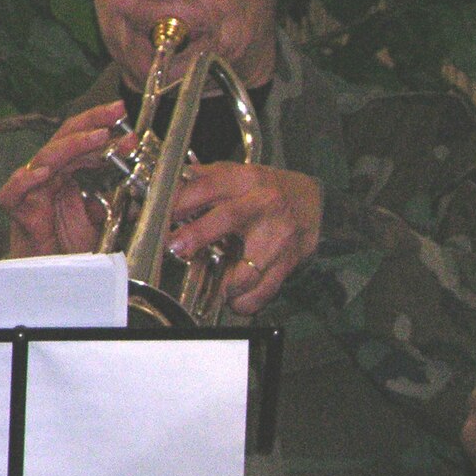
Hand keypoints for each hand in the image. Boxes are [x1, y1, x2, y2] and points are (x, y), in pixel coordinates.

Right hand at [0, 101, 132, 257]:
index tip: (124, 116)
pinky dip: (25, 180)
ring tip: (98, 136)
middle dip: (91, 123)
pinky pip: (13, 193)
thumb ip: (114, 196)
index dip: (102, 127)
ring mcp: (32, 193)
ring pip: (45, 158)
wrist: (55, 279)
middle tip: (116, 111)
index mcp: (67, 175)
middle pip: (64, 140)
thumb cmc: (72, 249)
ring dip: (72, 145)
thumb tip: (135, 175)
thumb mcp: (104, 217)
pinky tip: (43, 172)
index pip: (82, 142)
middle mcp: (49, 178)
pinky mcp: (19, 213)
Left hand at [167, 161, 321, 313]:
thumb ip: (202, 180)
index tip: (162, 217)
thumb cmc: (269, 190)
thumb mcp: (238, 174)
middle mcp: (264, 205)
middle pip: (229, 218)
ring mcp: (278, 235)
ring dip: (226, 284)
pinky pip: (265, 289)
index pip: (208, 187)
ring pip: (249, 267)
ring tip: (217, 288)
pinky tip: (236, 300)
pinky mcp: (288, 260)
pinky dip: (246, 301)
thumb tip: (161, 191)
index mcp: (246, 181)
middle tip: (178, 249)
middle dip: (198, 235)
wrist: (314, 201)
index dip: (181, 202)